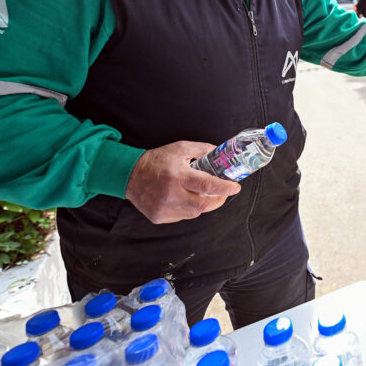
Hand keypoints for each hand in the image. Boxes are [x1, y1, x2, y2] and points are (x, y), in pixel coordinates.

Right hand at [126, 140, 241, 223]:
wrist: (129, 175)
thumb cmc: (156, 161)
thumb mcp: (180, 148)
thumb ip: (202, 150)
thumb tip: (220, 152)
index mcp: (178, 176)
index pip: (208, 186)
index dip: (225, 188)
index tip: (235, 187)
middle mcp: (171, 194)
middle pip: (204, 205)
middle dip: (219, 200)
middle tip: (224, 193)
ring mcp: (164, 208)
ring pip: (194, 213)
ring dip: (204, 205)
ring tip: (203, 195)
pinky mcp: (159, 217)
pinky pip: (182, 217)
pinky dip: (188, 209)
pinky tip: (185, 199)